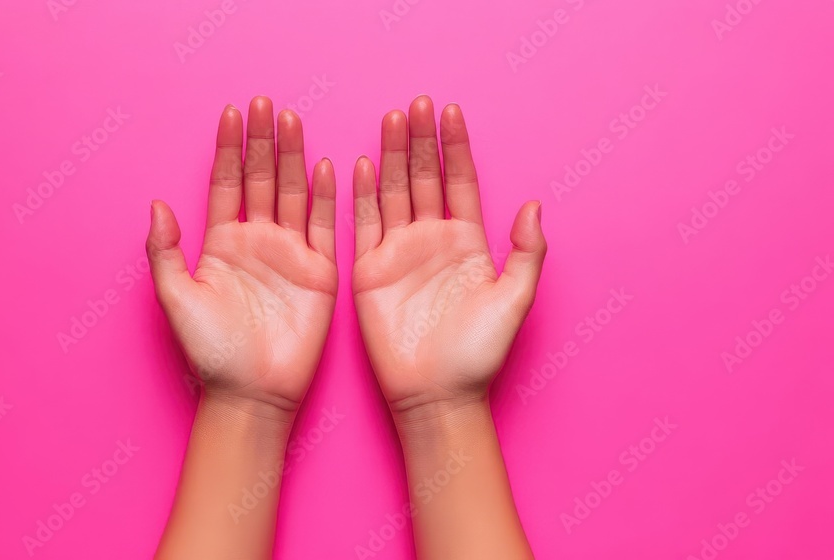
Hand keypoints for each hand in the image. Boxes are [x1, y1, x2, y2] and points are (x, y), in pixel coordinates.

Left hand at [146, 97, 336, 420]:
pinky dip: (325, 197)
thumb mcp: (177, 299)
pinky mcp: (319, 273)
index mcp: (221, 245)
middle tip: (266, 103)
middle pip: (261, 180)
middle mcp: (257, 242)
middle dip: (263, 141)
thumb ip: (165, 251)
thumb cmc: (211, 352)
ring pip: (292, 194)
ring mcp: (290, 255)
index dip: (229, 149)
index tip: (233, 113)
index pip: (226, 184)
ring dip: (293, 158)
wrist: (253, 394)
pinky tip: (328, 166)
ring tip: (293, 120)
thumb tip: (157, 204)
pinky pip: (323, 227)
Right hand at [352, 96, 545, 417]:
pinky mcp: (370, 271)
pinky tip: (360, 165)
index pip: (461, 182)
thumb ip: (526, 252)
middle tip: (416, 104)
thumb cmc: (478, 354)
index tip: (450, 111)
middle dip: (421, 140)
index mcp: (467, 243)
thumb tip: (533, 205)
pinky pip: (365, 225)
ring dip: (393, 156)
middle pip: (426, 178)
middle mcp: (432, 240)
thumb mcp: (514, 300)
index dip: (456, 147)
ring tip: (391, 120)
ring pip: (395, 192)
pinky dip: (363, 195)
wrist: (436, 395)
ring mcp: (400, 253)